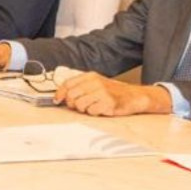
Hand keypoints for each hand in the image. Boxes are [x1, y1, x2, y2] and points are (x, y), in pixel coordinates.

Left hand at [52, 72, 171, 116]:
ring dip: (84, 109)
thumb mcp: (96, 84)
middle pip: (71, 95)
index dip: (60, 93)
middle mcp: (95, 82)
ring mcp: (102, 92)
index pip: (68, 83)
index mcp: (90, 76)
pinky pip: (91, 111)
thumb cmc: (114, 92)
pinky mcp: (108, 102)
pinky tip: (100, 109)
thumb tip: (62, 96)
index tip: (57, 100)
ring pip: (80, 104)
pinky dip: (94, 113)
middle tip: (80, 106)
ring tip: (93, 107)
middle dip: (72, 104)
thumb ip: (81, 87)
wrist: (134, 96)